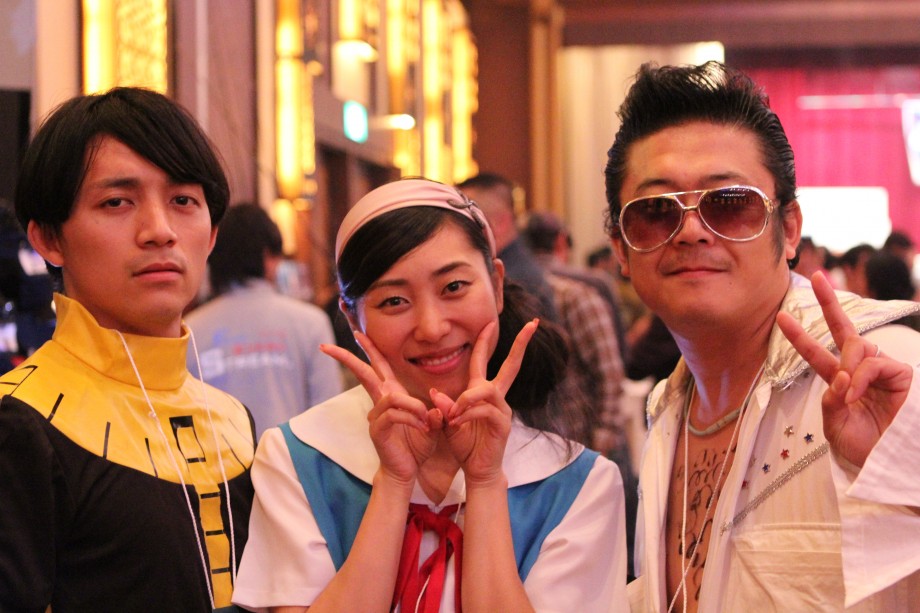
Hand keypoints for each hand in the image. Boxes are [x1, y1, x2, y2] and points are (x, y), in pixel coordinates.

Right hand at [321, 333, 441, 483]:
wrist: (406, 472)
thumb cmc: (417, 447)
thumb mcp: (433, 425)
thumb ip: (435, 412)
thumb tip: (435, 401)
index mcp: (391, 396)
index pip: (378, 367)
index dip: (370, 349)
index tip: (358, 333)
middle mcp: (380, 403)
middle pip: (363, 373)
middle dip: (347, 358)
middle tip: (326, 346)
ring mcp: (376, 416)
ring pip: (392, 396)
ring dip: (413, 406)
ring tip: (426, 421)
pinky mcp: (377, 429)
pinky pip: (395, 413)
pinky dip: (412, 417)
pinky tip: (423, 426)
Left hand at [430, 319, 538, 485]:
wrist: (477, 469)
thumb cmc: (465, 445)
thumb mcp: (449, 422)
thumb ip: (445, 407)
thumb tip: (436, 393)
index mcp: (483, 392)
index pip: (484, 360)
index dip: (485, 341)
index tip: (490, 322)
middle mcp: (496, 397)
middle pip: (511, 365)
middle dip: (520, 344)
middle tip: (533, 325)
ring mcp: (503, 410)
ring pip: (486, 390)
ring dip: (467, 399)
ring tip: (453, 415)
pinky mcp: (503, 424)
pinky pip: (484, 410)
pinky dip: (467, 413)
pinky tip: (456, 423)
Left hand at [776, 272, 913, 466]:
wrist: (887, 465)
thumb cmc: (862, 447)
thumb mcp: (835, 426)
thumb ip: (831, 401)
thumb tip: (840, 376)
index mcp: (839, 381)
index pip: (817, 353)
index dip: (800, 335)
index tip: (782, 316)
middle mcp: (859, 370)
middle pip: (843, 329)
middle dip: (829, 302)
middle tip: (818, 277)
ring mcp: (880, 370)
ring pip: (857, 347)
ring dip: (847, 368)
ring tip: (848, 395)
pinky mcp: (901, 374)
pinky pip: (873, 363)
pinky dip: (860, 377)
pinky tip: (856, 393)